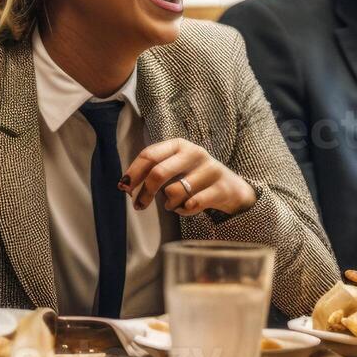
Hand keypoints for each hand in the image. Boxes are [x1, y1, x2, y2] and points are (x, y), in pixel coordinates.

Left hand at [121, 139, 256, 216]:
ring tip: (173, 204)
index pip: (149, 155)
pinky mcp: (220, 188)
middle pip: (158, 173)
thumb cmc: (195, 178)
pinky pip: (191, 205)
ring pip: (174, 192)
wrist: (233, 188)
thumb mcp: (176, 167)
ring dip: (168, 204)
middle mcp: (194, 153)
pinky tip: (188, 207)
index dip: (133, 172)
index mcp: (179, 145)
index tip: (123, 188)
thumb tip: (124, 185)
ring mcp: (209, 170)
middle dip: (145, 192)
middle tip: (139, 205)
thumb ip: (153, 170)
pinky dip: (184, 211)